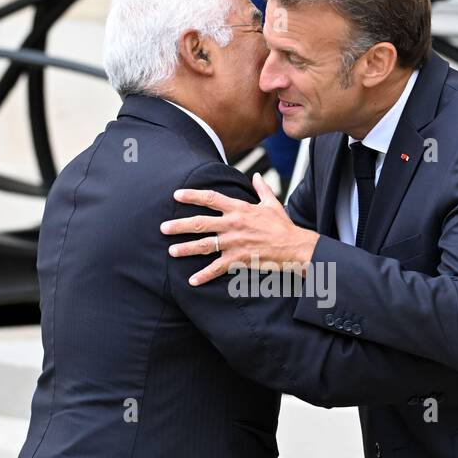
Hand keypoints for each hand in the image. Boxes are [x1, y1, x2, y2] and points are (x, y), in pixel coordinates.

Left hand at [161, 173, 318, 285]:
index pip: (211, 198)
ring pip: (204, 245)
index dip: (192, 195)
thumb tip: (257, 177)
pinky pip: (217, 268)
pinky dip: (204, 275)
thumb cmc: (282, 225)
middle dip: (179, 225)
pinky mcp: (238, 259)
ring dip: (186, 248)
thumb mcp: (272, 203)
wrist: (294, 246)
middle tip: (163, 227)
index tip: (176, 195)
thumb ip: (261, 189)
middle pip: (200, 223)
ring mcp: (234, 242)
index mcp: (239, 208)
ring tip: (171, 251)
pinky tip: (192, 281)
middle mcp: (233, 224)